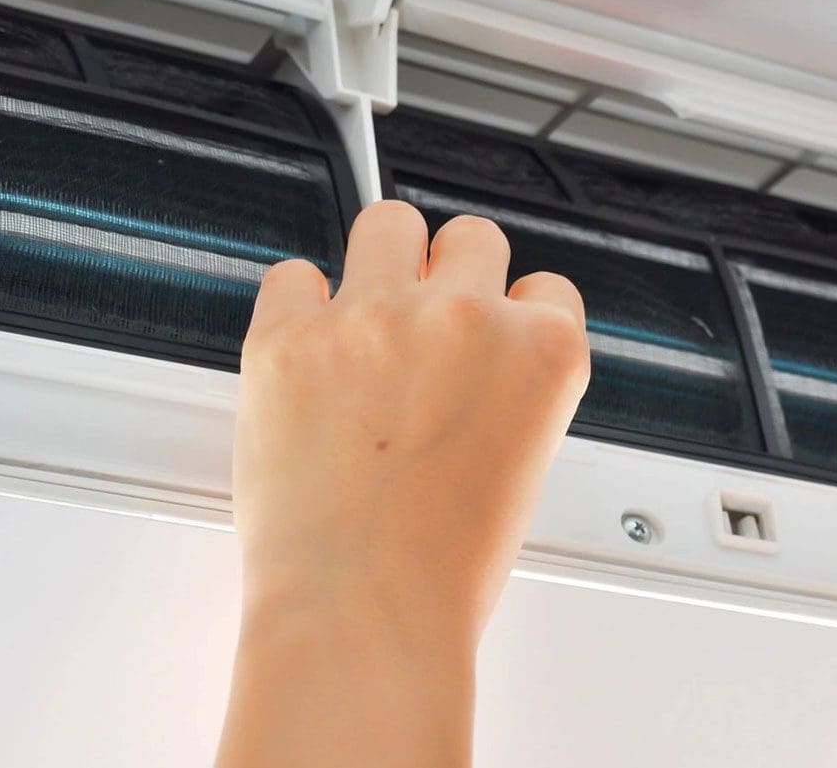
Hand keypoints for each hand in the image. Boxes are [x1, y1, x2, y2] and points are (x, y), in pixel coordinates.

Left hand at [218, 201, 588, 767]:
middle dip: (449, 276)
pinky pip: (290, 274)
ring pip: (386, 223)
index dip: (512, 315)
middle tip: (423, 326)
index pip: (545, 287)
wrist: (361, 613)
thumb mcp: (520, 469)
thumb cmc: (441, 569)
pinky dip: (296, 304)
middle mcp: (466, 317)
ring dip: (380, 261)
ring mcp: (376, 315)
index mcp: (542, 353)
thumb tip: (469, 371)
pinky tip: (305, 348)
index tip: (487, 339)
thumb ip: (506, 395)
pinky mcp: (291, 333)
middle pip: (470, 237)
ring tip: (364, 315)